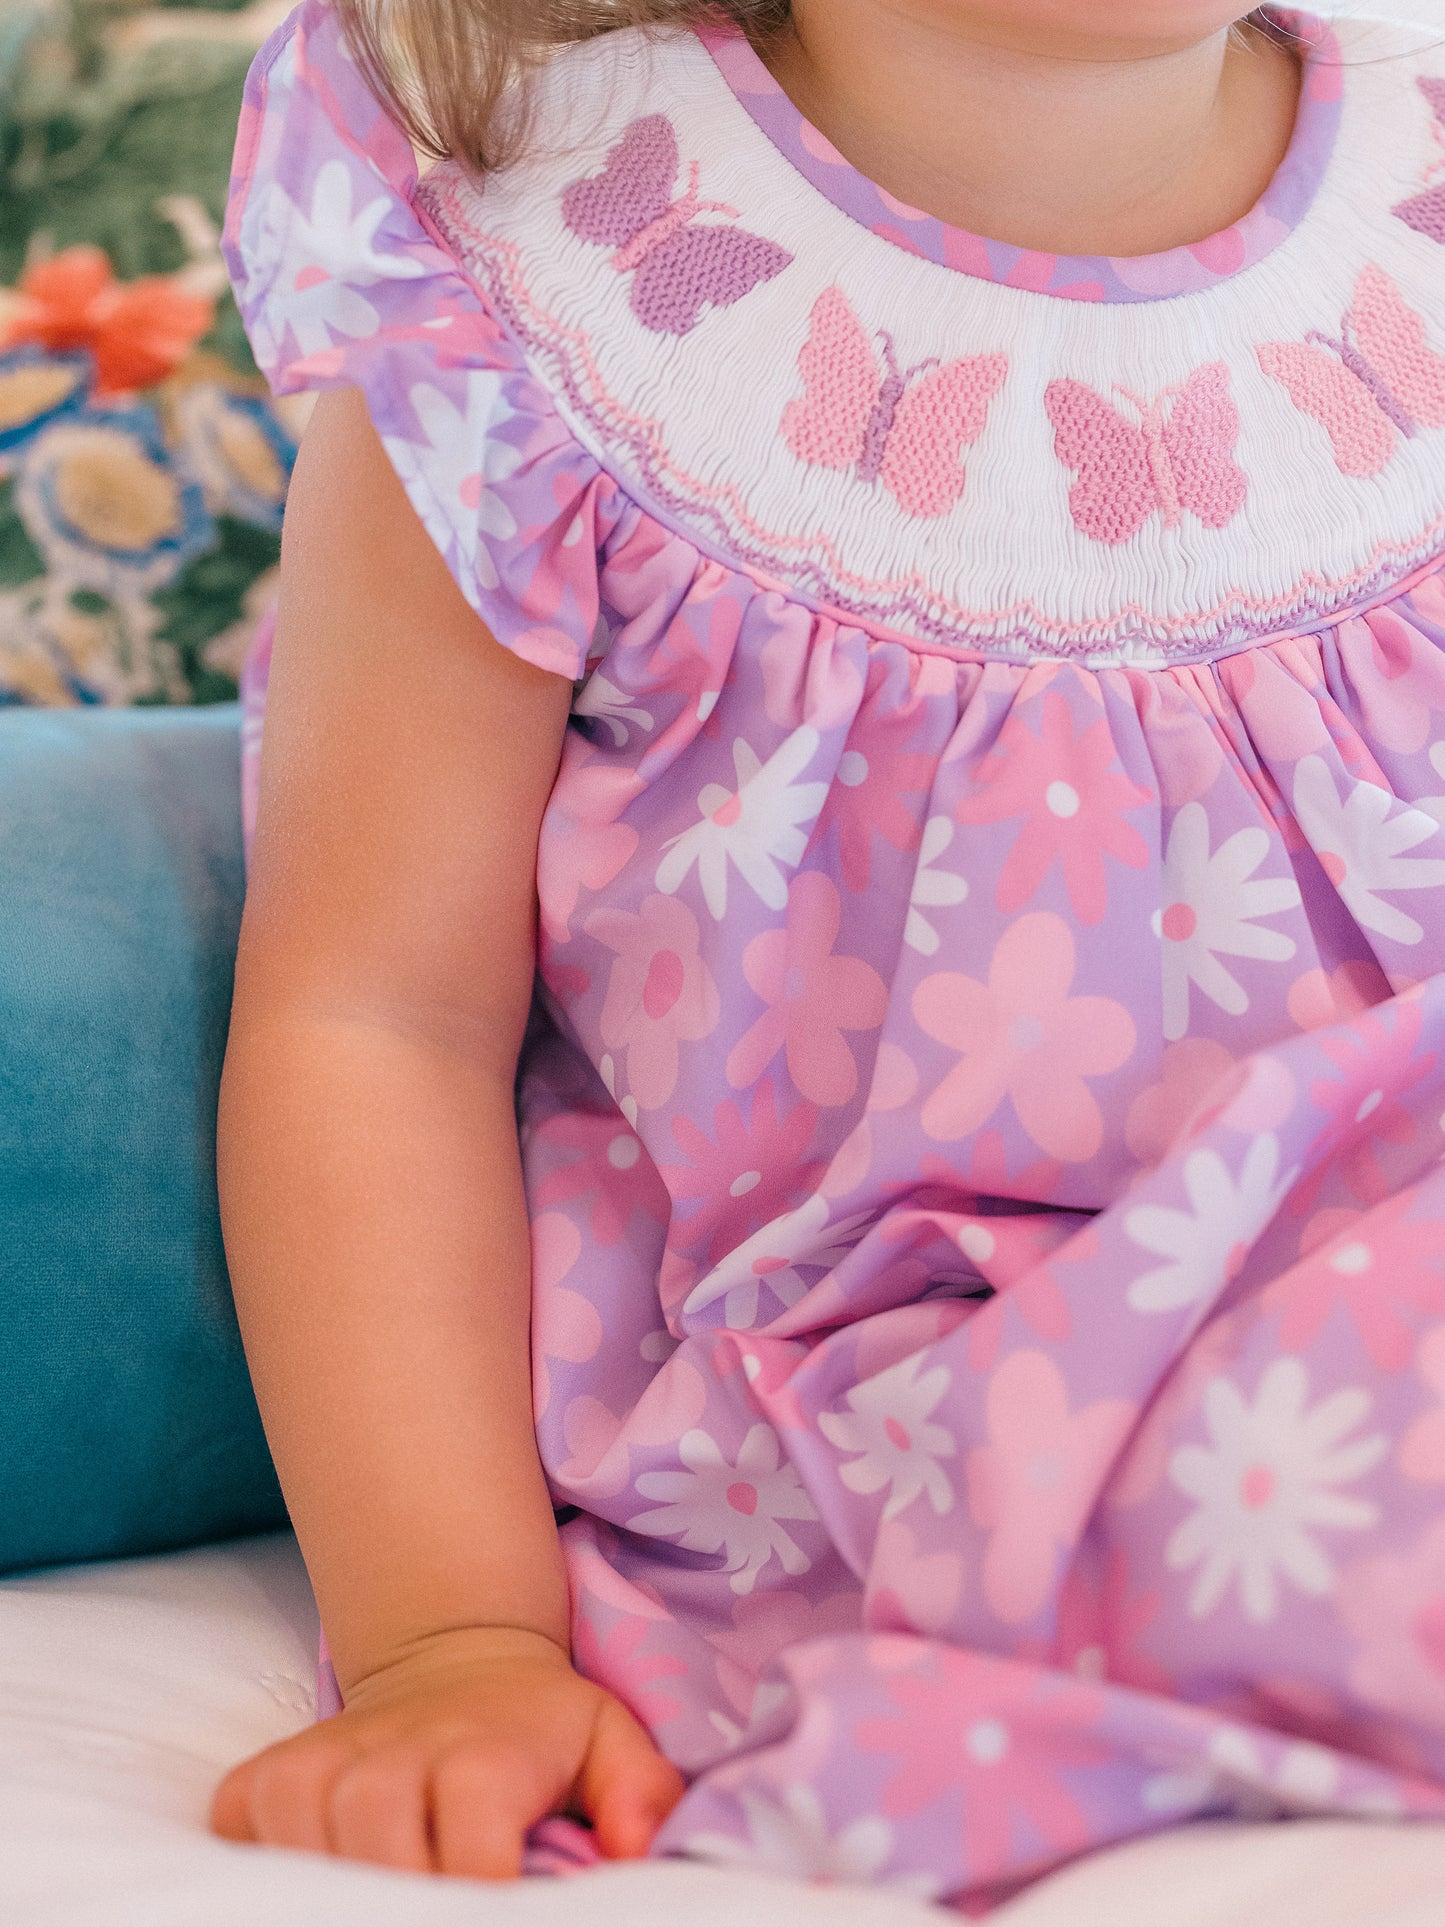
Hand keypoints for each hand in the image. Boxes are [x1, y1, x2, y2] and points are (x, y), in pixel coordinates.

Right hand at [210, 1625, 684, 1877]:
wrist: (457, 1652)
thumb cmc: (538, 1726)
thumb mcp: (608, 1740)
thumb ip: (638, 1794)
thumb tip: (631, 1851)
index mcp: (484, 1755)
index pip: (468, 1854)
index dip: (477, 1901)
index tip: (495, 1910)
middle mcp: (397, 1749)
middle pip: (373, 1852)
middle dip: (399, 1903)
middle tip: (431, 1912)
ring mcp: (327, 1754)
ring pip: (300, 1837)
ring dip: (330, 1884)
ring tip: (376, 1898)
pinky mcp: (273, 1764)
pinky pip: (240, 1818)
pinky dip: (259, 1854)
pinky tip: (307, 1872)